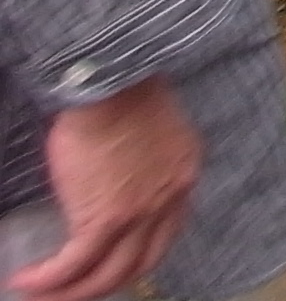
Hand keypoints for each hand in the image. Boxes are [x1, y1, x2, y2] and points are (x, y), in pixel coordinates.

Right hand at [16, 78, 197, 300]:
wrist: (111, 82)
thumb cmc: (122, 92)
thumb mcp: (152, 131)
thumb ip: (145, 161)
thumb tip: (116, 182)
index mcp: (182, 175)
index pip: (166, 233)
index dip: (135, 255)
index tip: (107, 264)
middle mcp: (170, 199)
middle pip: (140, 263)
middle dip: (103, 284)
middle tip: (71, 290)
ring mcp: (140, 212)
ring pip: (107, 274)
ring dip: (71, 292)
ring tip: (39, 295)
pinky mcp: (106, 218)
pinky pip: (75, 264)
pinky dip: (49, 279)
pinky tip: (26, 280)